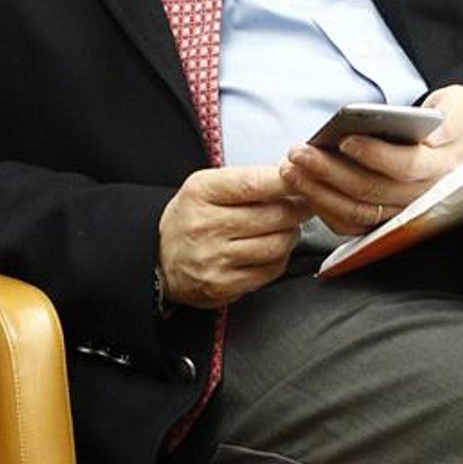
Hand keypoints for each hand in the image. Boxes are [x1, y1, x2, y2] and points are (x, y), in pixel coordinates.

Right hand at [157, 164, 306, 307]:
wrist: (159, 261)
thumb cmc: (191, 219)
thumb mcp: (206, 187)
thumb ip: (246, 180)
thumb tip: (292, 177)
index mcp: (200, 193)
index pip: (252, 184)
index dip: (285, 182)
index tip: (303, 178)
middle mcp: (205, 227)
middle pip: (273, 215)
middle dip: (298, 208)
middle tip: (303, 205)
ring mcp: (214, 259)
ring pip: (277, 244)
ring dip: (292, 234)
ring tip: (287, 227)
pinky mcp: (224, 286)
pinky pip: (271, 270)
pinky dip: (281, 257)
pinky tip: (273, 249)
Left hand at [276, 86, 462, 238]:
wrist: (458, 151)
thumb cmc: (453, 124)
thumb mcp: (462, 106)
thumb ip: (454, 115)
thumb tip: (433, 134)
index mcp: (443, 167)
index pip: (406, 166)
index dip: (375, 155)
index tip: (344, 140)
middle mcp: (422, 197)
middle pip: (372, 191)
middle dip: (330, 173)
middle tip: (298, 153)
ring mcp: (402, 213)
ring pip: (357, 212)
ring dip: (319, 193)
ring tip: (292, 170)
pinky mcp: (385, 221)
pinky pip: (351, 225)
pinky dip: (325, 210)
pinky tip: (304, 189)